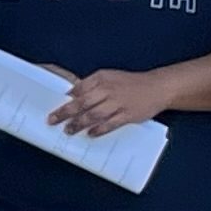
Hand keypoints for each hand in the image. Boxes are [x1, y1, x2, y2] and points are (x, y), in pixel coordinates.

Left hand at [52, 68, 172, 136]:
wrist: (158, 87)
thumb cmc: (130, 83)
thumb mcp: (109, 77)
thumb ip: (91, 85)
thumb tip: (72, 95)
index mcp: (102, 78)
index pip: (79, 88)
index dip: (65, 98)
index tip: (52, 106)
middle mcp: (108, 90)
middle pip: (82, 103)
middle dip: (65, 113)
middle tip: (52, 120)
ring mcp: (118, 103)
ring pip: (94, 115)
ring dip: (79, 124)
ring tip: (68, 130)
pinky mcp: (128, 115)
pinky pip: (110, 124)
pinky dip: (98, 130)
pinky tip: (89, 134)